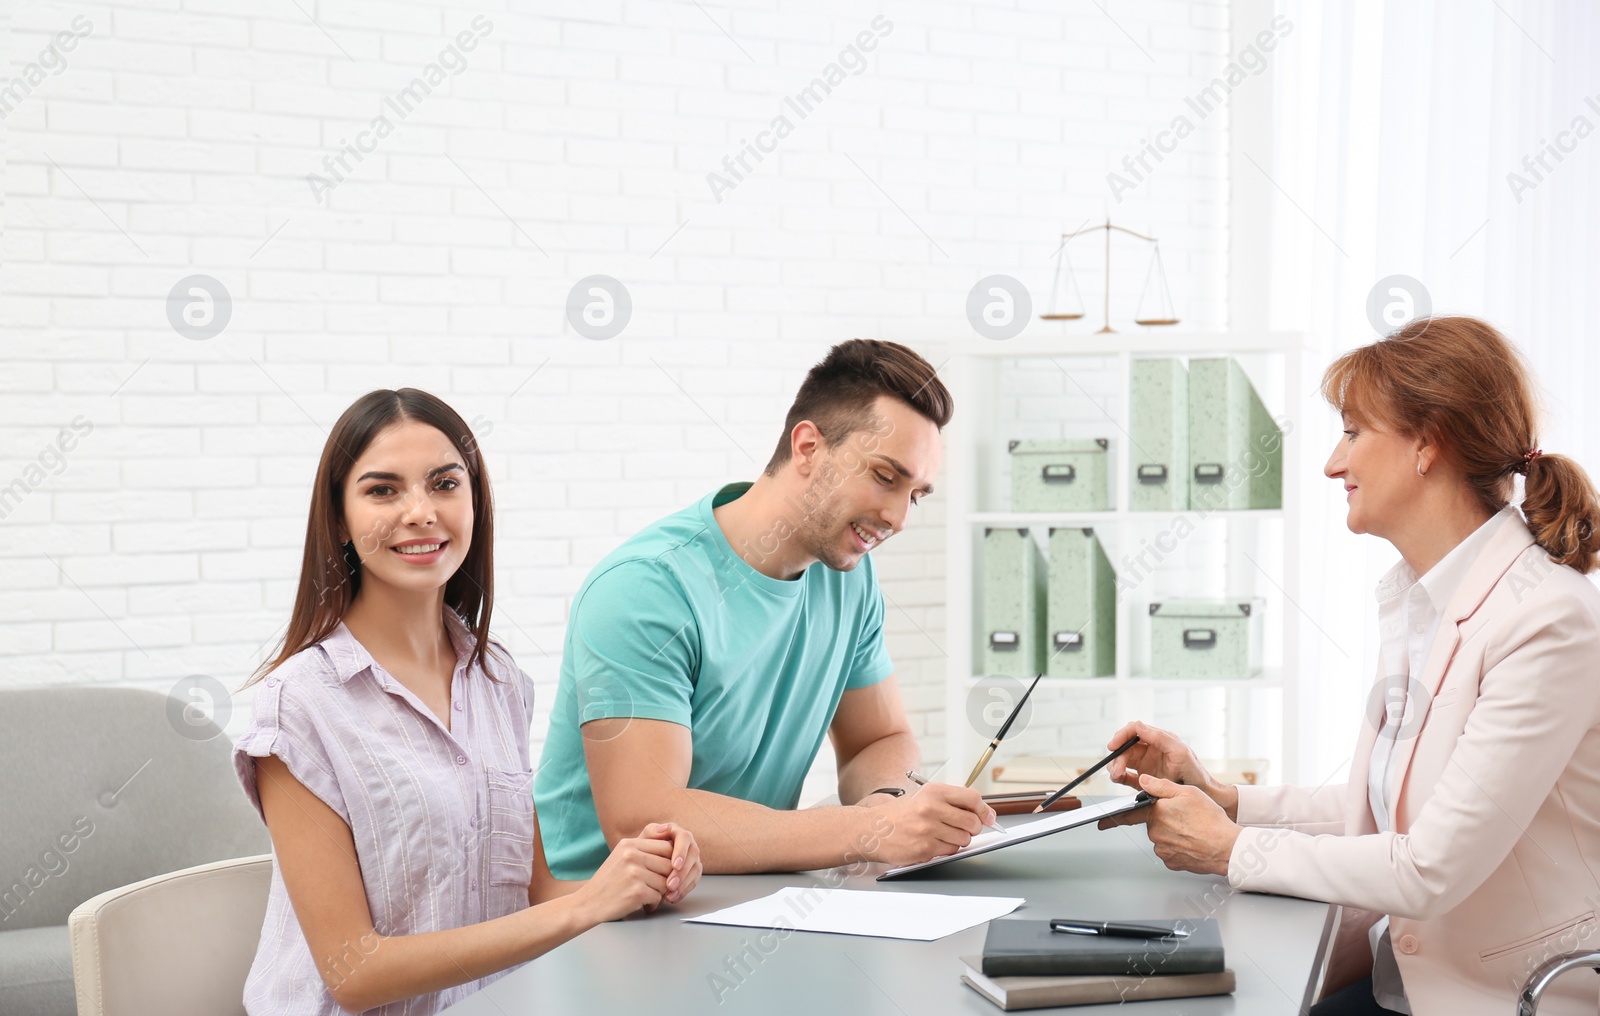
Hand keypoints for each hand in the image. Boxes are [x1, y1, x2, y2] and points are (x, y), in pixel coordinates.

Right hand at [572, 823, 682, 922]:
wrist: (588, 903)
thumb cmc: (608, 881)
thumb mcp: (622, 855)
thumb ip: (644, 845)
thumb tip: (670, 833)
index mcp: (629, 844)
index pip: (667, 847)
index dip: (671, 861)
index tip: (664, 872)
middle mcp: (631, 855)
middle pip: (669, 865)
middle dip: (667, 879)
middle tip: (655, 886)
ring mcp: (634, 873)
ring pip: (667, 882)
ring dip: (659, 893)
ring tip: (646, 895)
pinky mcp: (637, 892)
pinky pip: (658, 897)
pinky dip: (652, 904)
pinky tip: (641, 904)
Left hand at [645, 821, 700, 909]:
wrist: (639, 865)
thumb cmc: (640, 851)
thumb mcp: (642, 840)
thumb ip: (651, 833)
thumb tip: (664, 829)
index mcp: (676, 832)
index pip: (684, 838)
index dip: (681, 852)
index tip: (675, 865)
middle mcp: (687, 843)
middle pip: (693, 855)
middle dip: (683, 872)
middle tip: (670, 885)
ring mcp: (691, 858)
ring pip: (695, 870)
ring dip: (684, 884)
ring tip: (669, 895)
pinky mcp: (692, 871)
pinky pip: (693, 881)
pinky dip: (684, 891)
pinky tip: (673, 898)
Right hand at [858, 783, 997, 865]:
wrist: (872, 829)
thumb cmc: (900, 814)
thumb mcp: (924, 797)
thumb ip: (952, 802)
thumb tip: (984, 813)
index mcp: (934, 792)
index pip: (972, 798)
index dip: (984, 810)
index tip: (988, 817)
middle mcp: (931, 808)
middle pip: (972, 822)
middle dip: (972, 828)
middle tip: (961, 828)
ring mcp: (928, 829)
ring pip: (964, 839)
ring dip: (958, 840)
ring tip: (941, 835)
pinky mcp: (925, 848)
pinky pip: (950, 852)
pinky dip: (945, 850)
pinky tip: (932, 843)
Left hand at [1098, 774, 1239, 875]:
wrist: (1226, 847)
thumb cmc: (1210, 820)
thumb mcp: (1187, 792)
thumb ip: (1161, 786)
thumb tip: (1143, 781)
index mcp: (1156, 813)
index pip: (1129, 814)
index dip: (1113, 818)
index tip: (1100, 823)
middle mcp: (1155, 832)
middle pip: (1153, 823)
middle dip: (1164, 820)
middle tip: (1185, 819)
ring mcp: (1163, 849)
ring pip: (1162, 837)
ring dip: (1173, 833)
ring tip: (1192, 830)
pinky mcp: (1172, 862)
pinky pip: (1170, 851)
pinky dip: (1179, 846)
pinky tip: (1192, 842)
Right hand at [1103, 720, 1235, 817]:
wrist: (1203, 796)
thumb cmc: (1195, 772)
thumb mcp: (1180, 752)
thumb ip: (1160, 738)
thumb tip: (1138, 726)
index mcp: (1158, 740)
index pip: (1134, 731)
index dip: (1121, 735)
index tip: (1113, 746)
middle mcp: (1150, 750)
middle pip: (1125, 748)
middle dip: (1117, 757)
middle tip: (1116, 769)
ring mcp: (1146, 765)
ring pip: (1122, 761)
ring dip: (1116, 767)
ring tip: (1117, 777)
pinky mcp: (1143, 779)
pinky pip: (1126, 776)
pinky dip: (1119, 777)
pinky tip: (1119, 780)